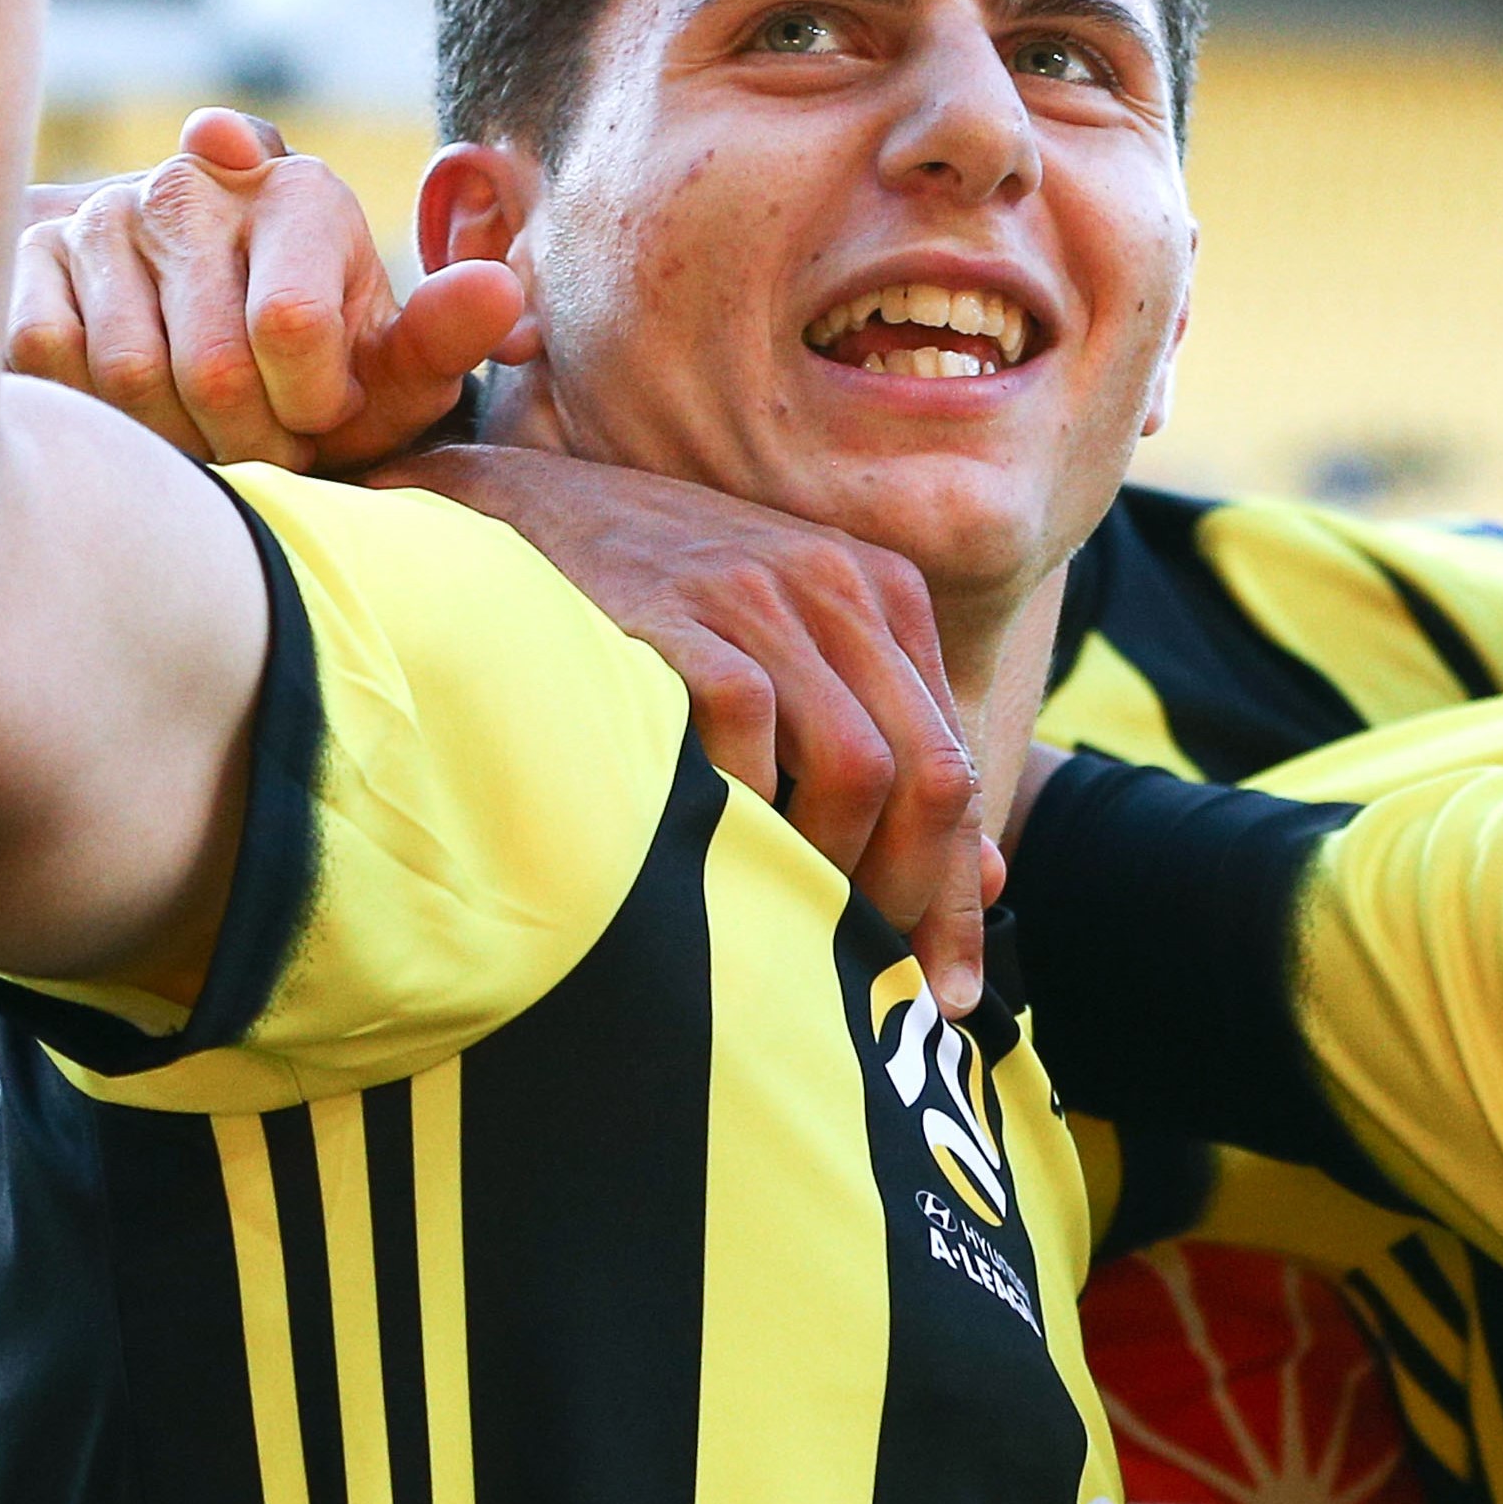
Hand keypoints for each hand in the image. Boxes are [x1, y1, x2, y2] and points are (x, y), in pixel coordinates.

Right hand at [7, 108, 514, 469]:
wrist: (194, 334)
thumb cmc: (315, 368)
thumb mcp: (390, 365)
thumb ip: (447, 337)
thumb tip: (499, 292)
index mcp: (301, 193)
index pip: (292, 328)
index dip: (309, 405)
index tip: (322, 413)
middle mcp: (195, 185)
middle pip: (208, 368)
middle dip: (247, 439)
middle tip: (264, 446)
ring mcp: (104, 214)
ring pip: (125, 375)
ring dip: (172, 438)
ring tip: (208, 433)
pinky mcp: (32, 253)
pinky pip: (50, 359)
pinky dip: (96, 414)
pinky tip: (134, 414)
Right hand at [372, 446, 994, 1015]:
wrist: (521, 513)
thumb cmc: (661, 606)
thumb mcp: (791, 656)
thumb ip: (884, 749)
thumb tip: (981, 875)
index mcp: (885, 598)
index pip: (959, 761)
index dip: (955, 888)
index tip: (948, 990)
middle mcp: (840, 587)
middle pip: (930, 772)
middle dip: (908, 893)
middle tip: (863, 969)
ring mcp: (759, 596)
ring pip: (858, 764)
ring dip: (832, 866)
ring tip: (790, 922)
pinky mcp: (676, 612)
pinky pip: (746, 730)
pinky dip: (742, 808)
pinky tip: (714, 852)